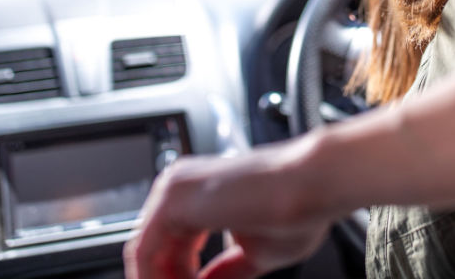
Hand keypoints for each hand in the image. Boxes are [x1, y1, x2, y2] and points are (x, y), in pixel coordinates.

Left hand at [123, 146, 333, 278]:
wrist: (312, 185)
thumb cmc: (297, 209)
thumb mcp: (254, 253)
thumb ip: (225, 270)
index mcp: (202, 192)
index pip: (173, 246)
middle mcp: (183, 185)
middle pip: (157, 249)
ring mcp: (175, 188)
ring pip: (146, 252)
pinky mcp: (171, 199)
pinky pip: (143, 252)